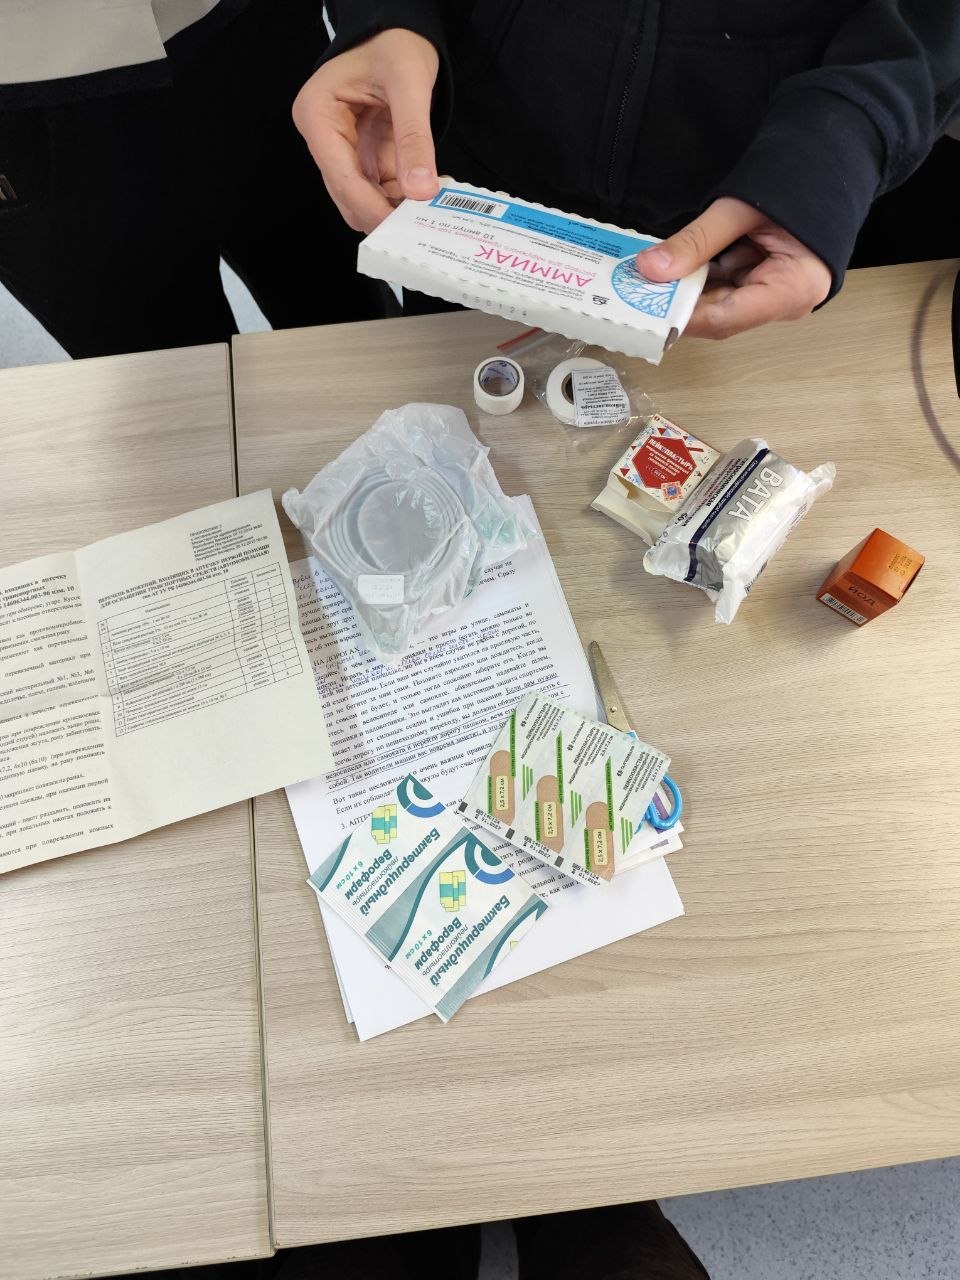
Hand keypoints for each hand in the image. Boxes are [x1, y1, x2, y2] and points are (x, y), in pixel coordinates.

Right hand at [293, 29, 439, 232]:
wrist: (399, 32)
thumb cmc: (394, 43)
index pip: (340, 177)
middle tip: (418, 229)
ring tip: (427, 212)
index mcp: (317, 114)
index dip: (370, 208)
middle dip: (381, 213)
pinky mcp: (362, 156)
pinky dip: (401, 197)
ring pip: (362, 198)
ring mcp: (343, 149)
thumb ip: (414, 137)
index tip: (400, 231)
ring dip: (393, 209)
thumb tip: (421, 189)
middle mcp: (323, 136)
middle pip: (347, 195)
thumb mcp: (409, 83)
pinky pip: (379, 189)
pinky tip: (424, 196)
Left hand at [635, 197, 831, 338]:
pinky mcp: (762, 282)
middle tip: (635, 292)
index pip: (727, 318)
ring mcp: (773, 294)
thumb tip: (650, 268)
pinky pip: (723, 287)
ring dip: (685, 289)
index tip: (645, 312)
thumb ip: (695, 242)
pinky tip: (671, 268)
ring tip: (648, 276)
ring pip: (717, 302)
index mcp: (794, 288)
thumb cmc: (798, 180)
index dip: (683, 318)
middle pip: (720, 315)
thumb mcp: (739, 208)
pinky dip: (698, 277)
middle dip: (678, 303)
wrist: (829, 161)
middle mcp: (786, 302)